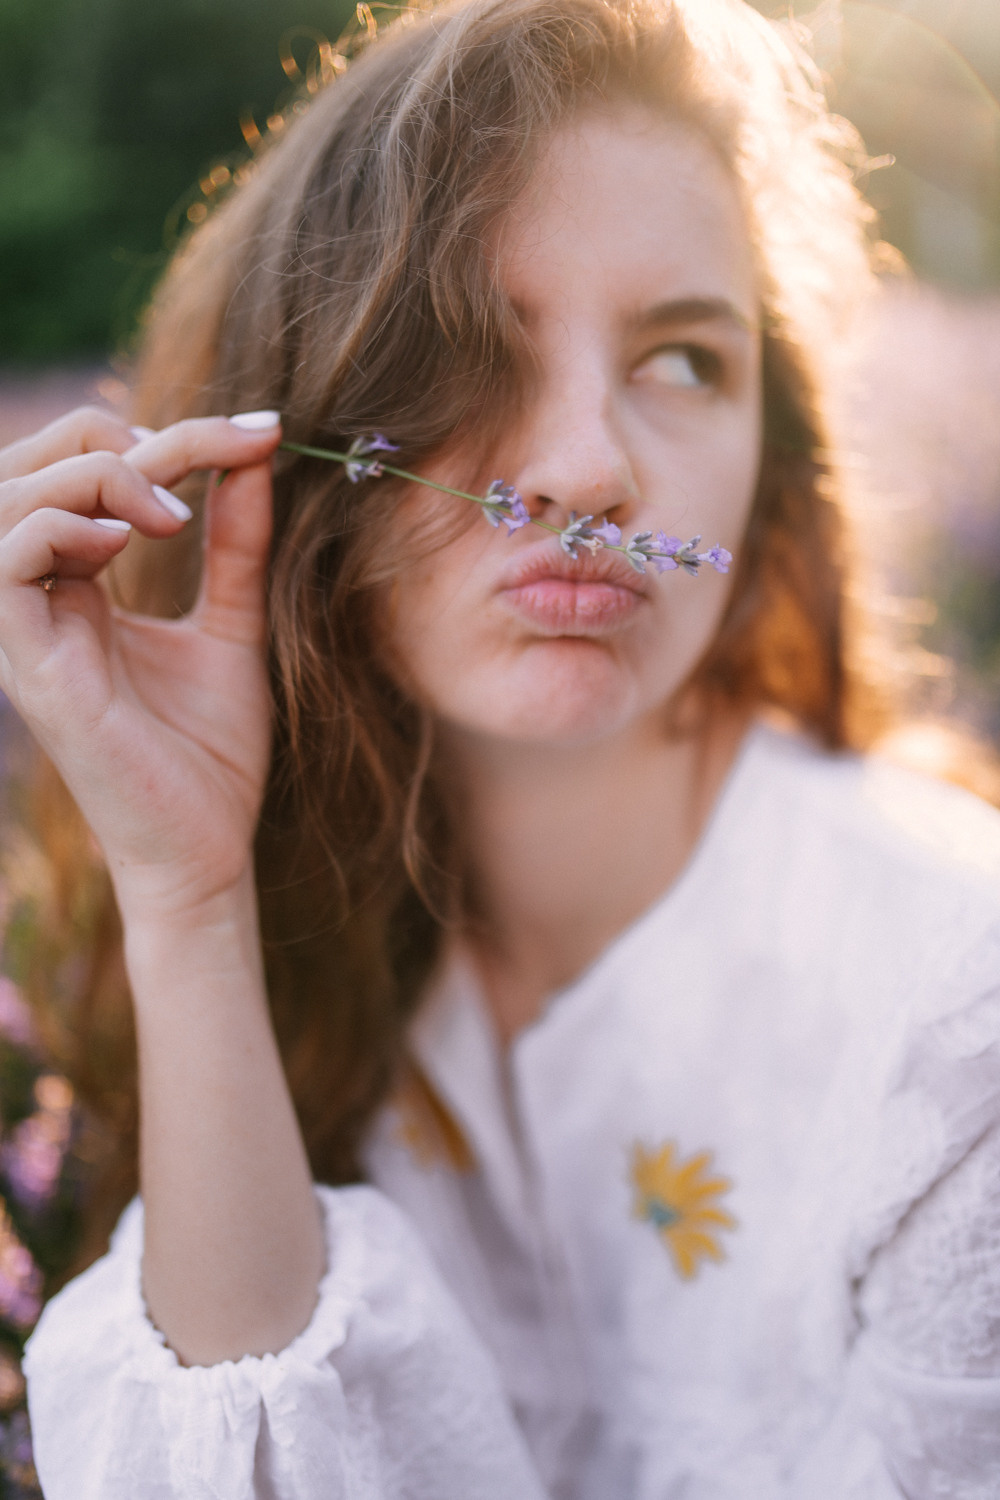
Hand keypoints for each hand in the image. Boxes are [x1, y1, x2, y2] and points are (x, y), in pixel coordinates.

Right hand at [0, 406, 282, 922]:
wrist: (208, 852)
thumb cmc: (212, 756)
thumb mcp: (234, 628)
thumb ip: (236, 546)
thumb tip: (256, 457)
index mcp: (79, 588)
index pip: (83, 471)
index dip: (166, 433)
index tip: (259, 434)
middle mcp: (42, 602)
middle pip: (29, 466)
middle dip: (111, 435)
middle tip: (201, 457)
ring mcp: (29, 635)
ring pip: (6, 502)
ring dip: (91, 477)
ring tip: (172, 510)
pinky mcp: (33, 671)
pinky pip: (6, 566)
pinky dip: (61, 531)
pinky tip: (129, 547)